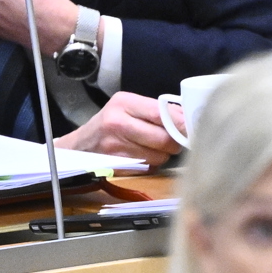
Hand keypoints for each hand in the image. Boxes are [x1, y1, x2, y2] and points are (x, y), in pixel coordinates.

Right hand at [55, 92, 181, 167]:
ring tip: (152, 148)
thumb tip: (188, 118)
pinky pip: (149, 169)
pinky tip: (142, 157)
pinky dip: (151, 165)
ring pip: (159, 157)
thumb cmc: (110, 124)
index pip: (161, 114)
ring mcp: (116, 148)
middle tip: (175, 141)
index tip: (192, 128)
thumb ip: (157, 111)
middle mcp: (117, 123)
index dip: (181, 123)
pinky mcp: (117, 167)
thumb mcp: (128, 107)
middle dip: (175, 143)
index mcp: (123, 103)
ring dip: (163, 155)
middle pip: (164, 139)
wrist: (79, 146)